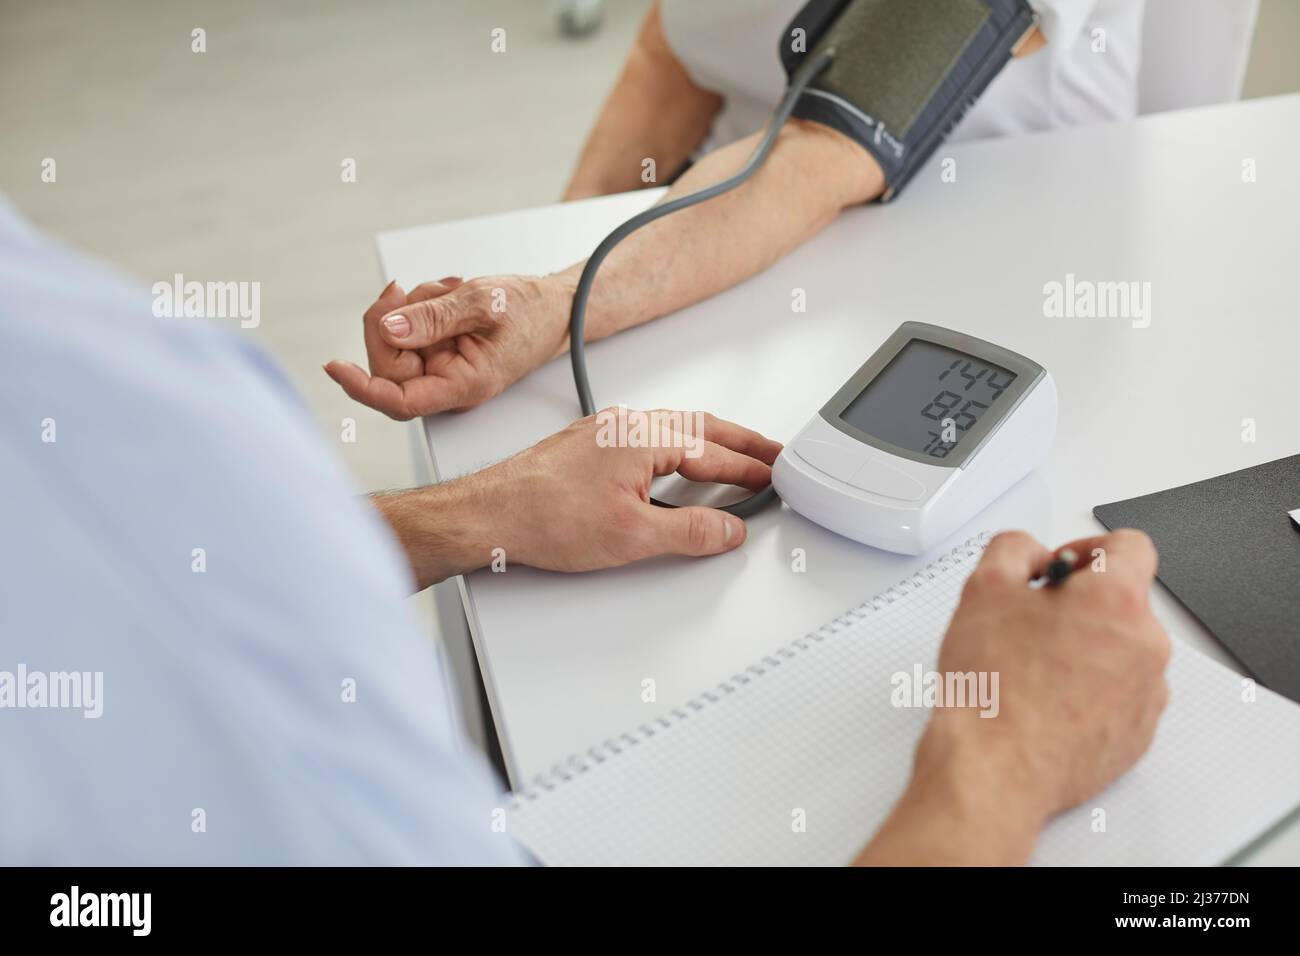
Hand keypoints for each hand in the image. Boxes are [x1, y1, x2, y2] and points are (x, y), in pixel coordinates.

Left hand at [326, 274, 570, 420]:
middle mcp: (446, 384)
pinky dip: (418, 304)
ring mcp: (440, 368)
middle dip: (390, 319)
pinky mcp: (436, 350)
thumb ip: (433, 317)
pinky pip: (407, 329)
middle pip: (387, 362)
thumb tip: (389, 328)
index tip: (335, 366)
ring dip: (410, 306)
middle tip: (405, 290)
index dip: (362, 386)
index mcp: (462, 385)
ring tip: (447, 290)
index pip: (399, 400)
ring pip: (394, 340)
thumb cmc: (530, 312)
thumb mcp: (482, 303)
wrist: (555, 309)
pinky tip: (445, 294)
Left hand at [372, 409, 781, 587]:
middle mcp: (628, 425)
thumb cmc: (544, 515)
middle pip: (702, 430)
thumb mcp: (632, 535)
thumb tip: (727, 529)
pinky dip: (681, 447)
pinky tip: (682, 463)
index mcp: (645, 438)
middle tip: (774, 456)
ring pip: (677, 430)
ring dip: (712, 444)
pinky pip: (652, 437)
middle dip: (742, 445)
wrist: (490, 513)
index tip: (774, 481)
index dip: (749, 471)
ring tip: (738, 458)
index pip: (713, 455)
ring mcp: (607, 431)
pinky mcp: (591, 444)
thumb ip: (690, 531)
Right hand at [858, 529, 1170, 864]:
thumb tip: (1031, 555)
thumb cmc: (992, 689)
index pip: (1130, 546)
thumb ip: (1013, 548)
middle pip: (1123, 602)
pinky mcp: (1137, 736)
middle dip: (1080, 604)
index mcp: (1117, 602)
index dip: (1088, 547)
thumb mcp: (983, 589)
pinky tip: (1045, 701)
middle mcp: (1146, 647)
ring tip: (1032, 669)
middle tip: (1029, 622)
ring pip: (1122, 651)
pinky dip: (1090, 691)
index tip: (1061, 567)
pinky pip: (1120, 696)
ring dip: (1086, 648)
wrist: (994, 768)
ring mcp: (1147, 696)